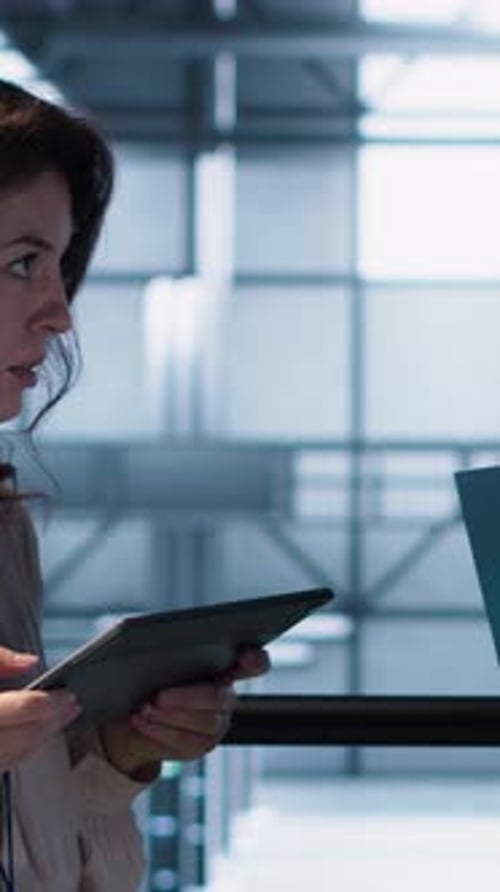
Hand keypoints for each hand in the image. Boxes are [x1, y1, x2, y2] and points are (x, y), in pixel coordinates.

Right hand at [0, 647, 81, 772]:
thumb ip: (0, 659)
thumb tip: (29, 661)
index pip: (25, 708)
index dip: (53, 702)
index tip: (70, 696)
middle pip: (26, 735)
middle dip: (54, 721)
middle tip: (74, 707)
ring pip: (18, 754)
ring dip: (43, 737)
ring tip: (61, 719)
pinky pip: (6, 764)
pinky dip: (24, 749)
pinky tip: (35, 736)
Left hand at [100, 647, 269, 780]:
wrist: (132, 706)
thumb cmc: (145, 667)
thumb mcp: (152, 648)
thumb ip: (162, 639)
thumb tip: (138, 629)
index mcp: (226, 663)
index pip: (255, 662)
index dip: (255, 660)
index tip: (246, 656)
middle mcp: (227, 694)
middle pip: (220, 697)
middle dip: (188, 697)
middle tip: (158, 696)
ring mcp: (217, 722)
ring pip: (206, 722)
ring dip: (170, 715)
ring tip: (144, 707)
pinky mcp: (201, 744)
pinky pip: (187, 742)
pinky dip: (160, 730)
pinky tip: (140, 719)